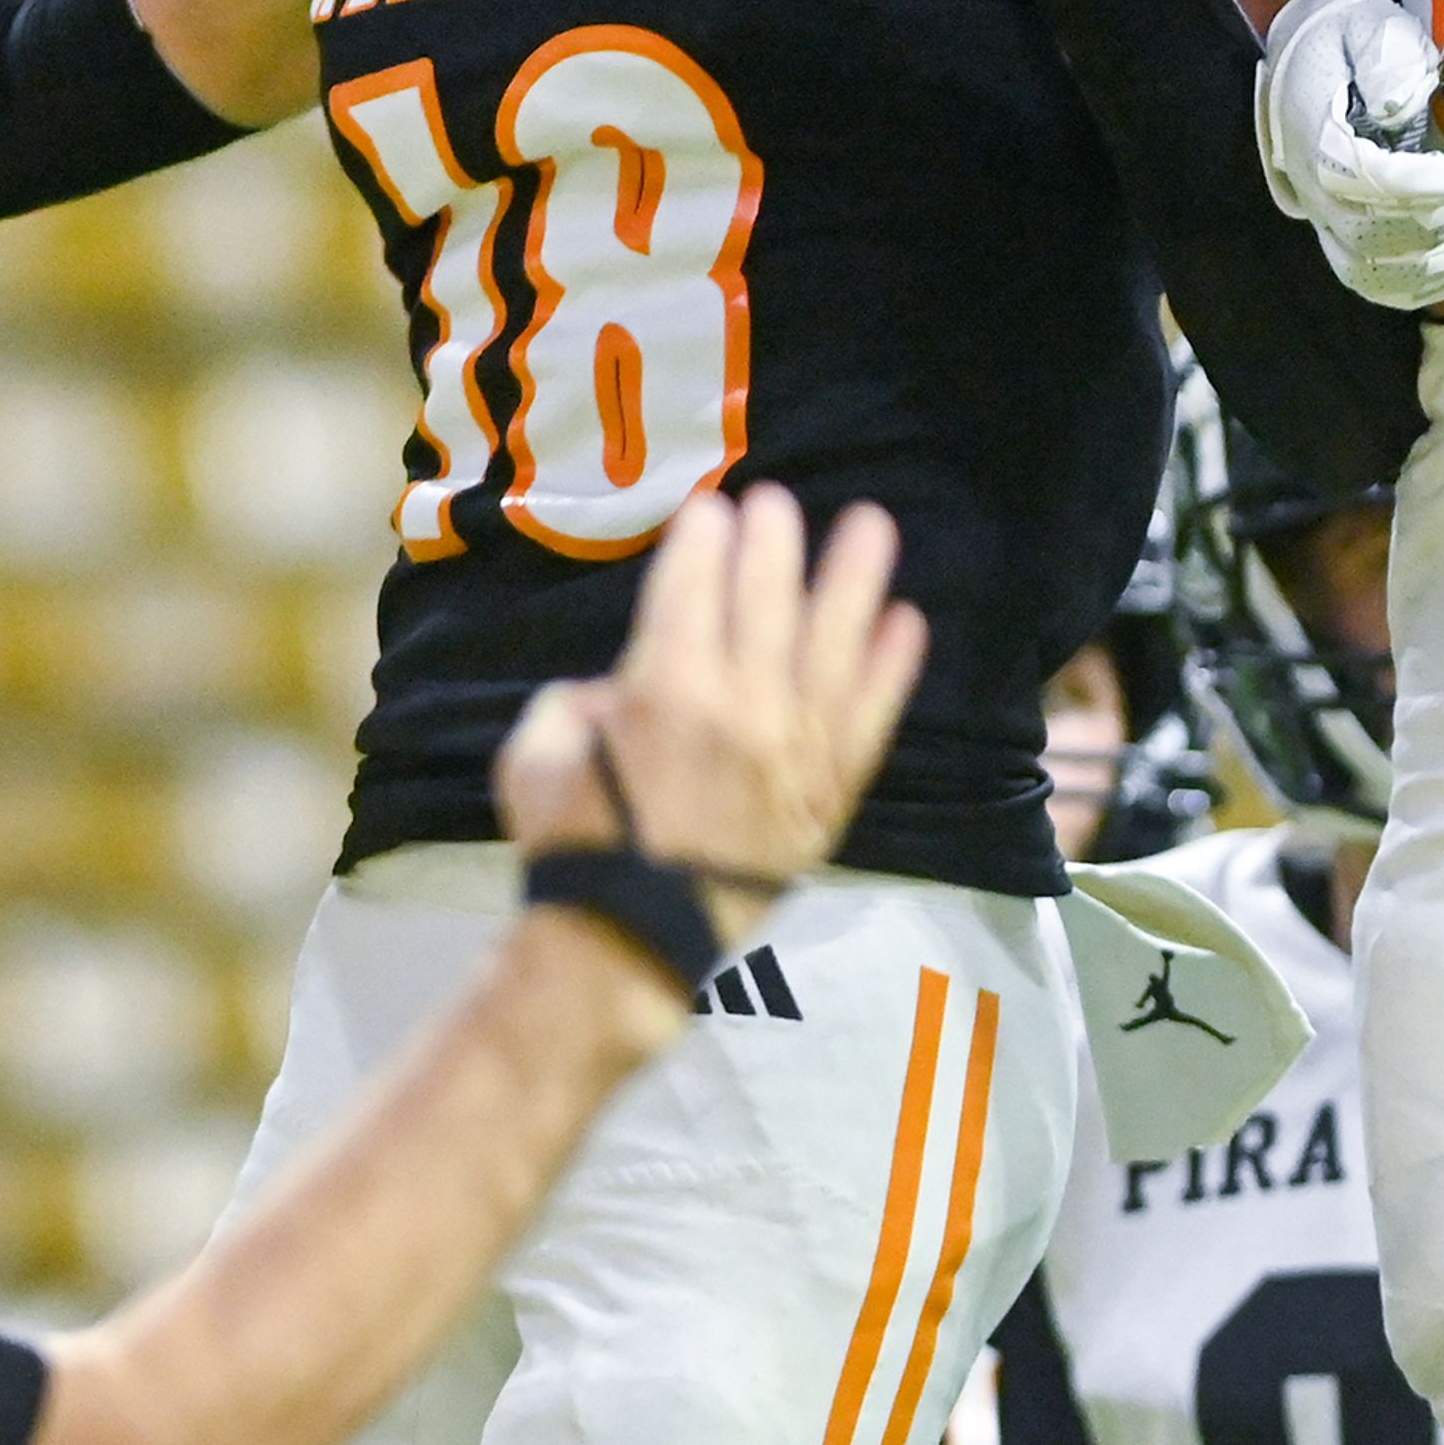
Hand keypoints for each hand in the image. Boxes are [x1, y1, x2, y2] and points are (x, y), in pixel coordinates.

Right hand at [493, 485, 924, 927]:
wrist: (629, 940)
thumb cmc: (572, 845)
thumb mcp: (535, 753)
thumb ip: (578, 700)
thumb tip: (620, 685)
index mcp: (663, 688)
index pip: (692, 585)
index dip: (704, 537)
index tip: (713, 508)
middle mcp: (741, 706)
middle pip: (766, 598)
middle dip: (773, 539)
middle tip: (777, 504)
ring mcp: (795, 748)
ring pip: (836, 644)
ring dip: (855, 578)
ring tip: (872, 525)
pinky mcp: (831, 791)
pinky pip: (873, 718)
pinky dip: (893, 669)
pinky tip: (908, 623)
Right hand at [1257, 0, 1443, 309]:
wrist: (1322, 55)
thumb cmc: (1353, 35)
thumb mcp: (1369, 22)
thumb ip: (1386, 55)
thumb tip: (1398, 104)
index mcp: (1311, 130)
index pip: (1349, 175)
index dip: (1404, 185)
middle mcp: (1311, 187)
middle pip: (1364, 233)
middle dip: (1434, 220)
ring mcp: (1326, 221)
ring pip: (1369, 272)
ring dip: (1436, 264)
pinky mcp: (1346, 240)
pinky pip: (1378, 285)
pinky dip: (1425, 285)